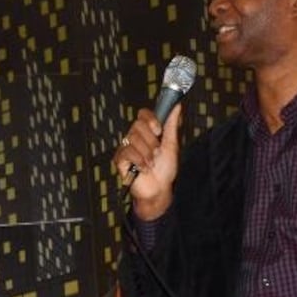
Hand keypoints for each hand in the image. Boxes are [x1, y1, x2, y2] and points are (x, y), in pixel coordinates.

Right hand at [114, 106, 181, 220]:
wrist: (159, 189)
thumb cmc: (164, 170)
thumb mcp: (171, 144)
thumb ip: (171, 124)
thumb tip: (177, 106)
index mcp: (147, 132)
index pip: (143, 114)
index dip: (150, 119)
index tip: (159, 130)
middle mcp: (135, 137)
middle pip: (137, 125)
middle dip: (151, 141)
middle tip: (157, 152)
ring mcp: (126, 148)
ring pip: (133, 138)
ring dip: (147, 153)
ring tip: (151, 162)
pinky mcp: (120, 159)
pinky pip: (128, 152)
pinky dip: (140, 161)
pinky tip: (144, 168)